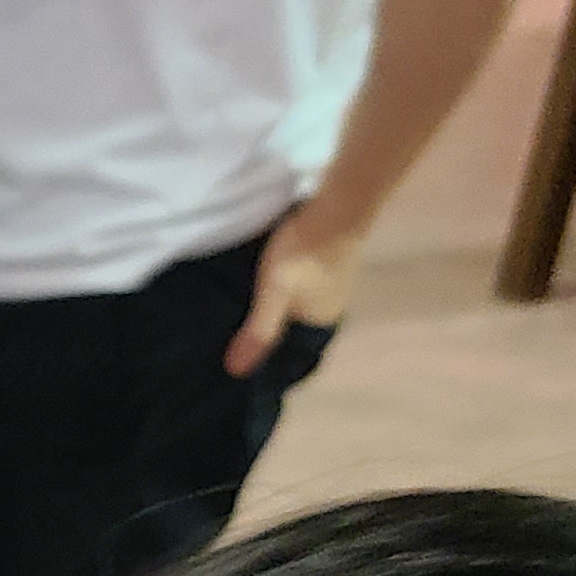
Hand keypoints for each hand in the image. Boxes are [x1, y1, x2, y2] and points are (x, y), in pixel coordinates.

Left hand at [227, 213, 354, 376]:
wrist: (338, 204)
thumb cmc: (304, 253)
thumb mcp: (273, 295)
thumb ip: (258, 332)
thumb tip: (236, 372)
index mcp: (322, 321)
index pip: (293, 350)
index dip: (271, 354)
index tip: (245, 356)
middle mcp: (334, 306)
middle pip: (297, 326)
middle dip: (274, 330)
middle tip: (240, 334)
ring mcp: (338, 281)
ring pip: (303, 303)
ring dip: (282, 307)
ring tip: (250, 310)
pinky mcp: (334, 259)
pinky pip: (307, 283)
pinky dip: (290, 287)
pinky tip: (274, 282)